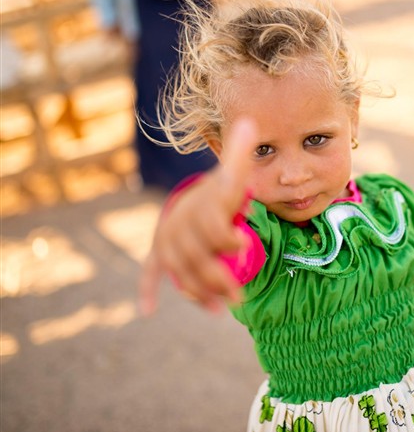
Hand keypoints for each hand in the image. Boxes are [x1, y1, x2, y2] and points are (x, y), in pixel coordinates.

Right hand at [139, 119, 257, 315]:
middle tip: (239, 296)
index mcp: (200, 209)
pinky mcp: (161, 254)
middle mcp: (179, 226)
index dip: (226, 236)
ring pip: (179, 271)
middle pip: (196, 257)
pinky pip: (150, 271)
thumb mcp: (231, 173)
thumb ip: (240, 154)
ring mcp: (168, 242)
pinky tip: (147, 309)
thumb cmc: (219, 192)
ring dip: (197, 292)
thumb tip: (248, 122)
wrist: (193, 198)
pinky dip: (147, 289)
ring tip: (219, 309)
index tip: (245, 244)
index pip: (211, 226)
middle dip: (216, 278)